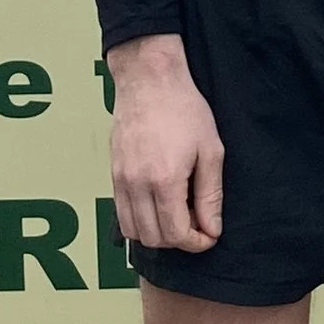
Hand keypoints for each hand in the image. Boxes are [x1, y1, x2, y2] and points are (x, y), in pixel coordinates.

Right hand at [106, 35, 224, 252]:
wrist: (150, 80)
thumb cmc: (184, 109)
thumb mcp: (210, 151)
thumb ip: (210, 195)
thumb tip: (211, 229)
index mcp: (164, 180)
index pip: (175, 234)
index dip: (196, 243)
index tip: (209, 235)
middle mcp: (136, 185)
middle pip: (153, 239)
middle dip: (178, 240)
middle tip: (197, 223)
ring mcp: (120, 179)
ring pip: (132, 231)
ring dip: (157, 233)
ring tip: (178, 213)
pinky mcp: (112, 173)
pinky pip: (121, 213)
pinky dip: (139, 220)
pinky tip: (159, 204)